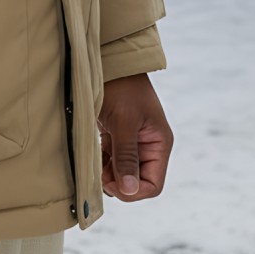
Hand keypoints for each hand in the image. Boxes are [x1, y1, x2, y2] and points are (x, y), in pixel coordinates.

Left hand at [97, 73, 172, 201]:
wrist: (109, 62)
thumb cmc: (122, 88)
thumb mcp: (124, 123)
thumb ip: (126, 157)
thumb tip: (130, 191)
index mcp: (159, 143)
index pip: (152, 184)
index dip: (133, 191)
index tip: (112, 182)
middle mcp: (149, 146)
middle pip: (137, 182)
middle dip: (119, 183)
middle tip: (101, 173)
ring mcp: (133, 142)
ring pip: (123, 174)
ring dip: (109, 175)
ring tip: (97, 163)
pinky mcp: (118, 137)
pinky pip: (113, 162)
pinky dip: (103, 164)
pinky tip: (95, 156)